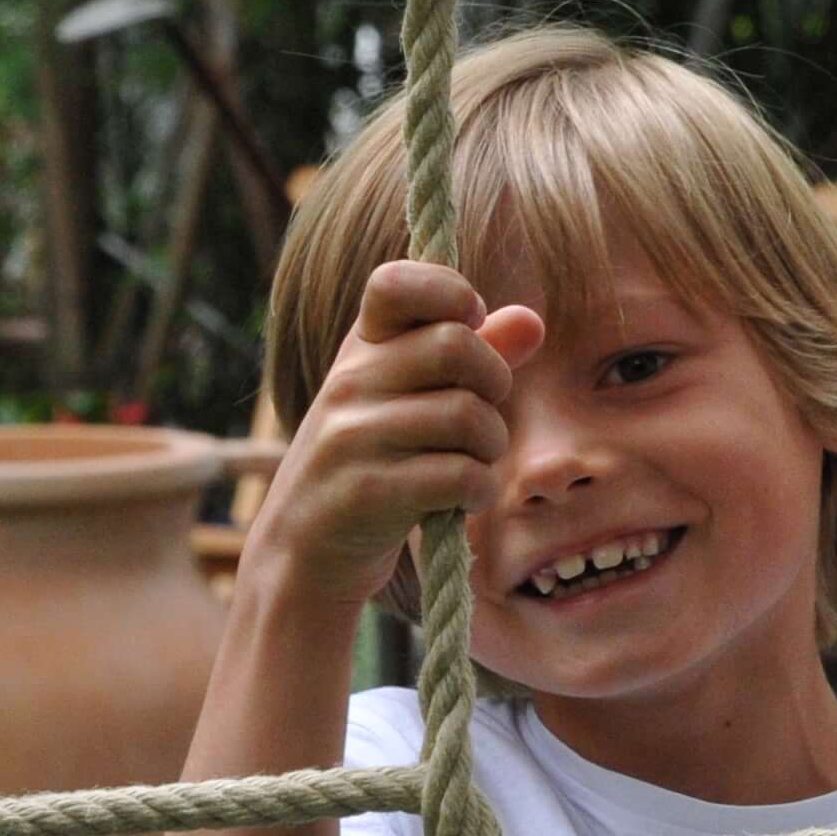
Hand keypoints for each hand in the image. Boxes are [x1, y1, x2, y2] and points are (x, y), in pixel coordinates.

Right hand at [247, 261, 546, 607]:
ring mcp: (351, 437)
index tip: (468, 326)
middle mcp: (349, 382)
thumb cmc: (374, 463)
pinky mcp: (365, 492)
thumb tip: (532, 319)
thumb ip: (475, 356)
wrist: (304, 552)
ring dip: (490, 446)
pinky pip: (459, 475)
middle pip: (456, 345)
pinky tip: (463, 498)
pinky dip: (479, 489)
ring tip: (473, 462)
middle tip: (483, 414)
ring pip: (466, 414)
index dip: (451, 292)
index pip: (397, 282)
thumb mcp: (412, 400)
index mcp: (361, 348)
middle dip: (494, 382)